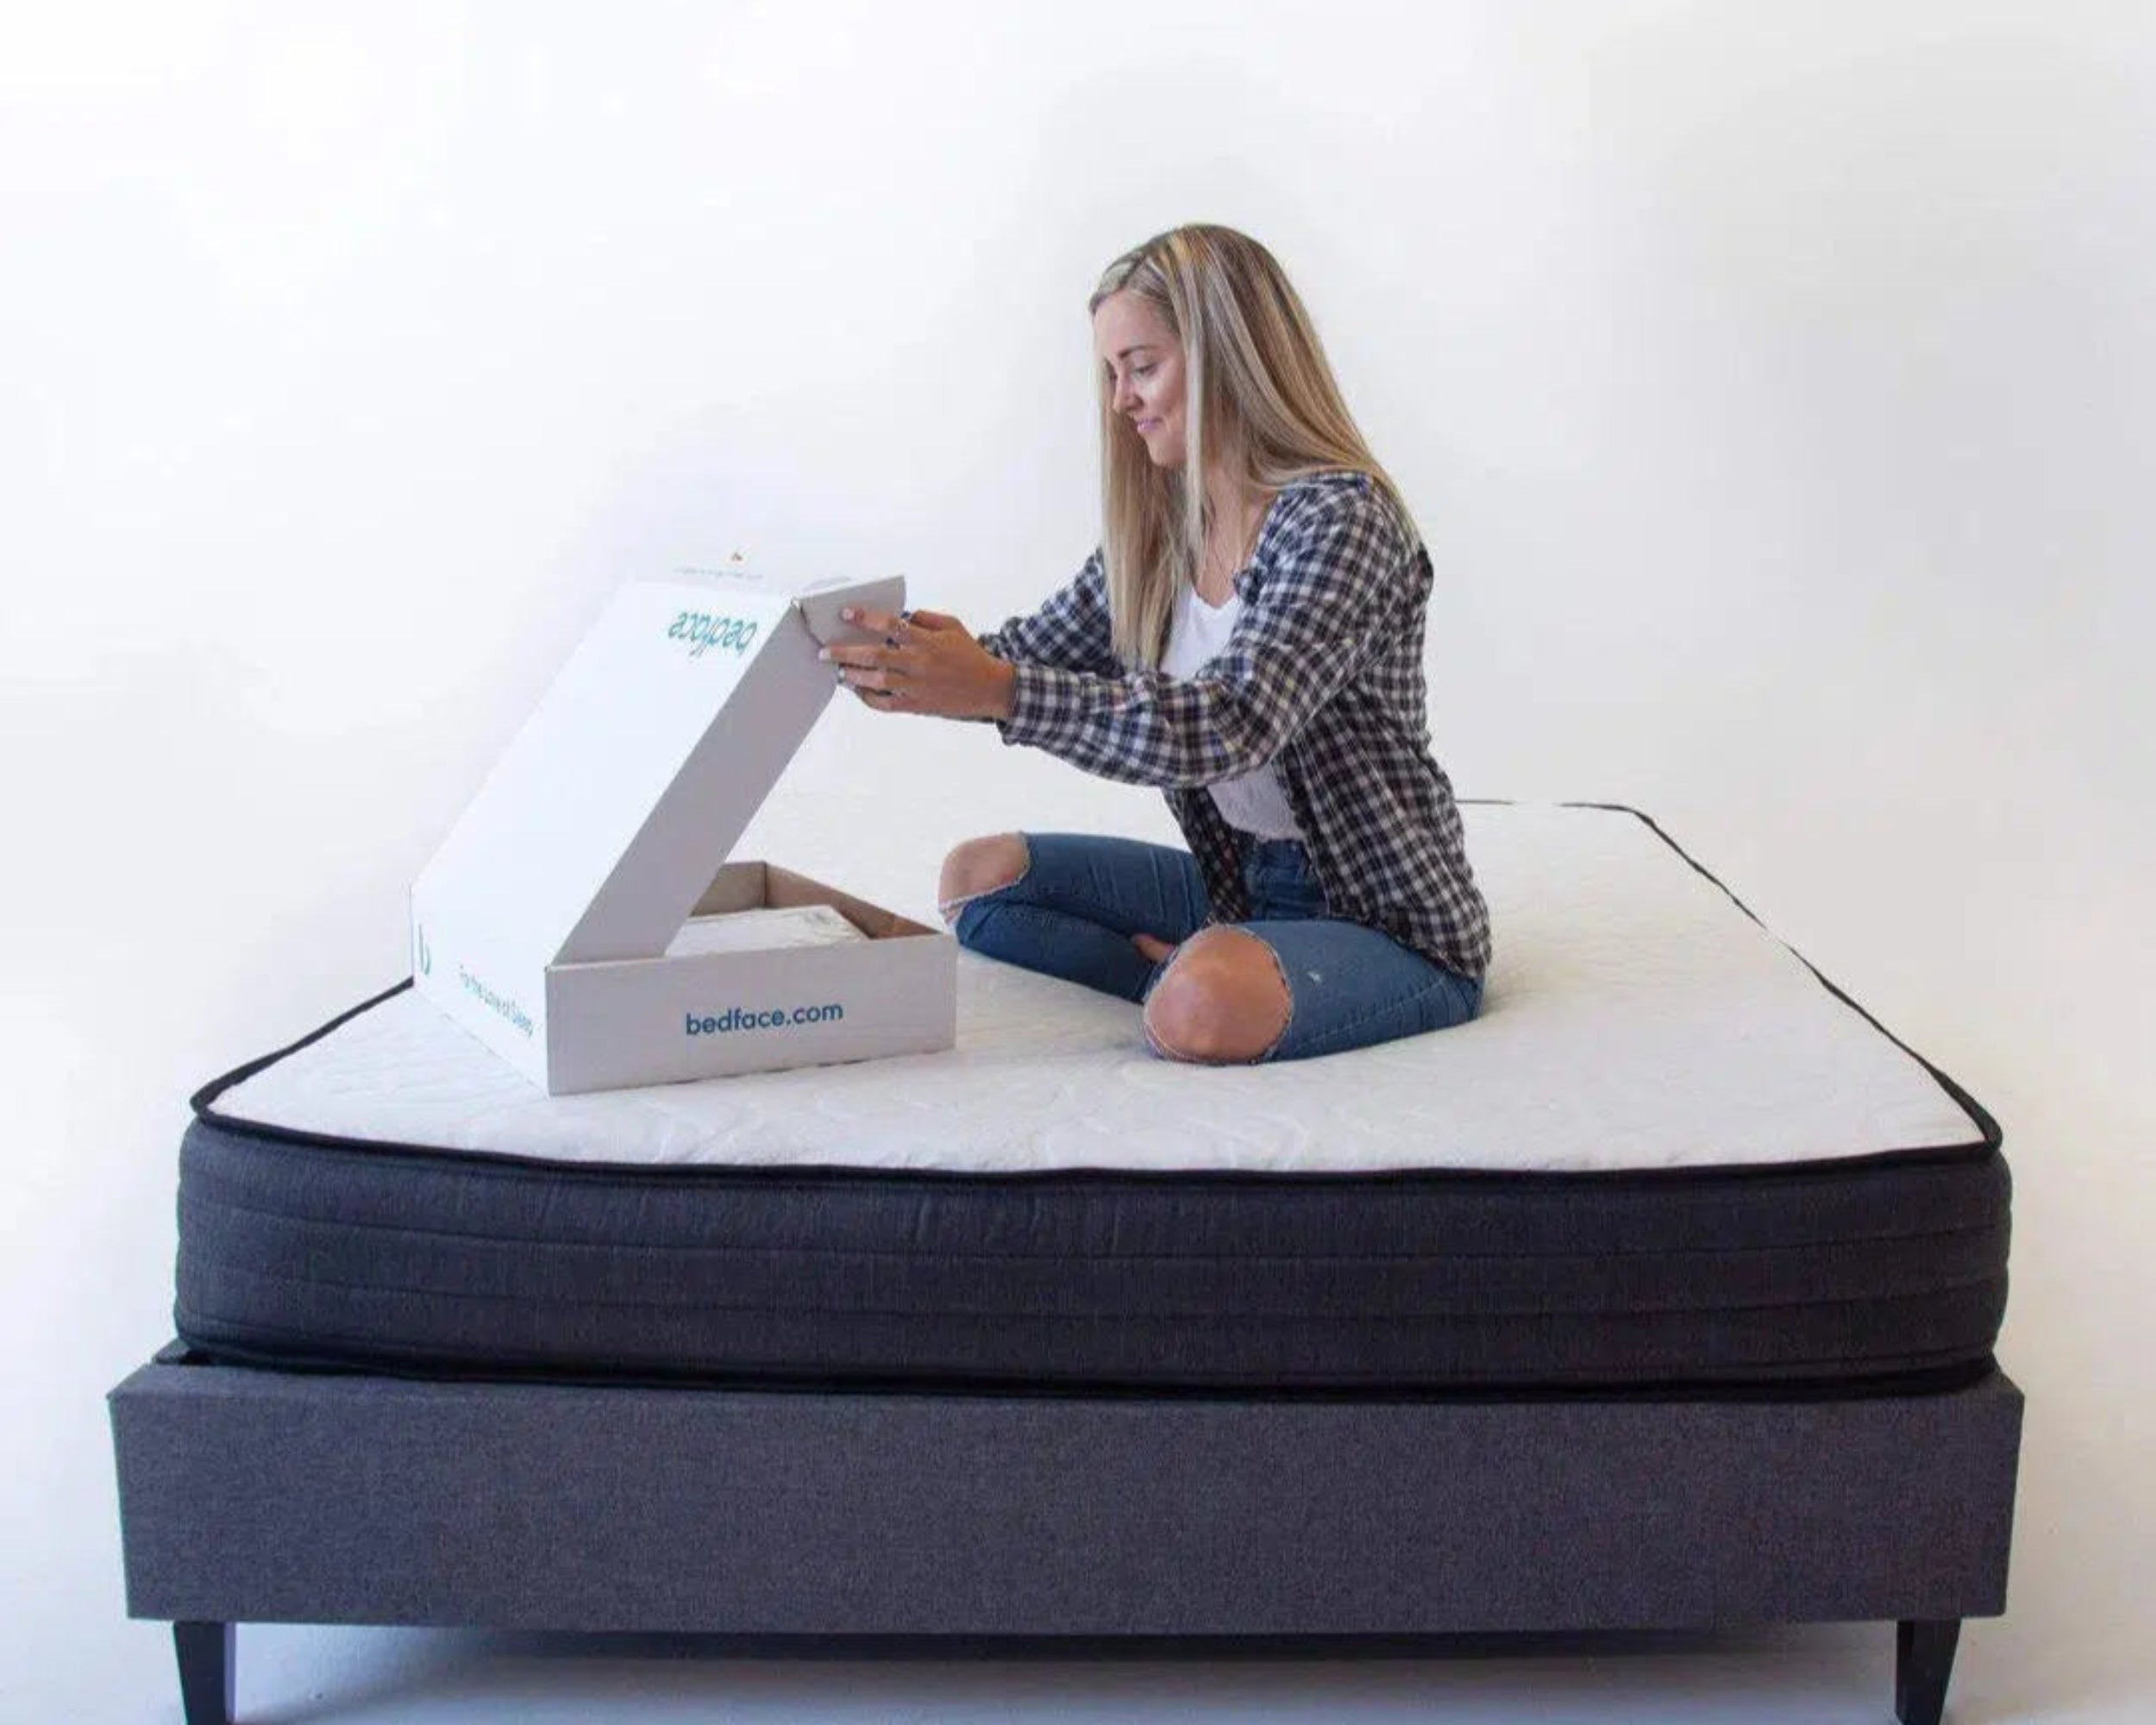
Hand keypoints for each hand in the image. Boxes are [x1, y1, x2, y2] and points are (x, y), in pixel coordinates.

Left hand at [821, 605, 1017, 720]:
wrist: (989, 688)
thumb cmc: (969, 655)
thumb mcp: (952, 626)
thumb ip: (924, 618)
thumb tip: (898, 616)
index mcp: (927, 641)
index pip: (891, 624)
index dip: (866, 618)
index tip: (846, 613)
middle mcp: (919, 663)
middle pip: (875, 656)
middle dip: (846, 652)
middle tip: (825, 651)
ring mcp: (917, 686)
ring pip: (877, 681)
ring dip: (853, 676)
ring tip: (838, 671)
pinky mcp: (917, 705)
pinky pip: (886, 704)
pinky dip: (868, 698)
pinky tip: (858, 691)